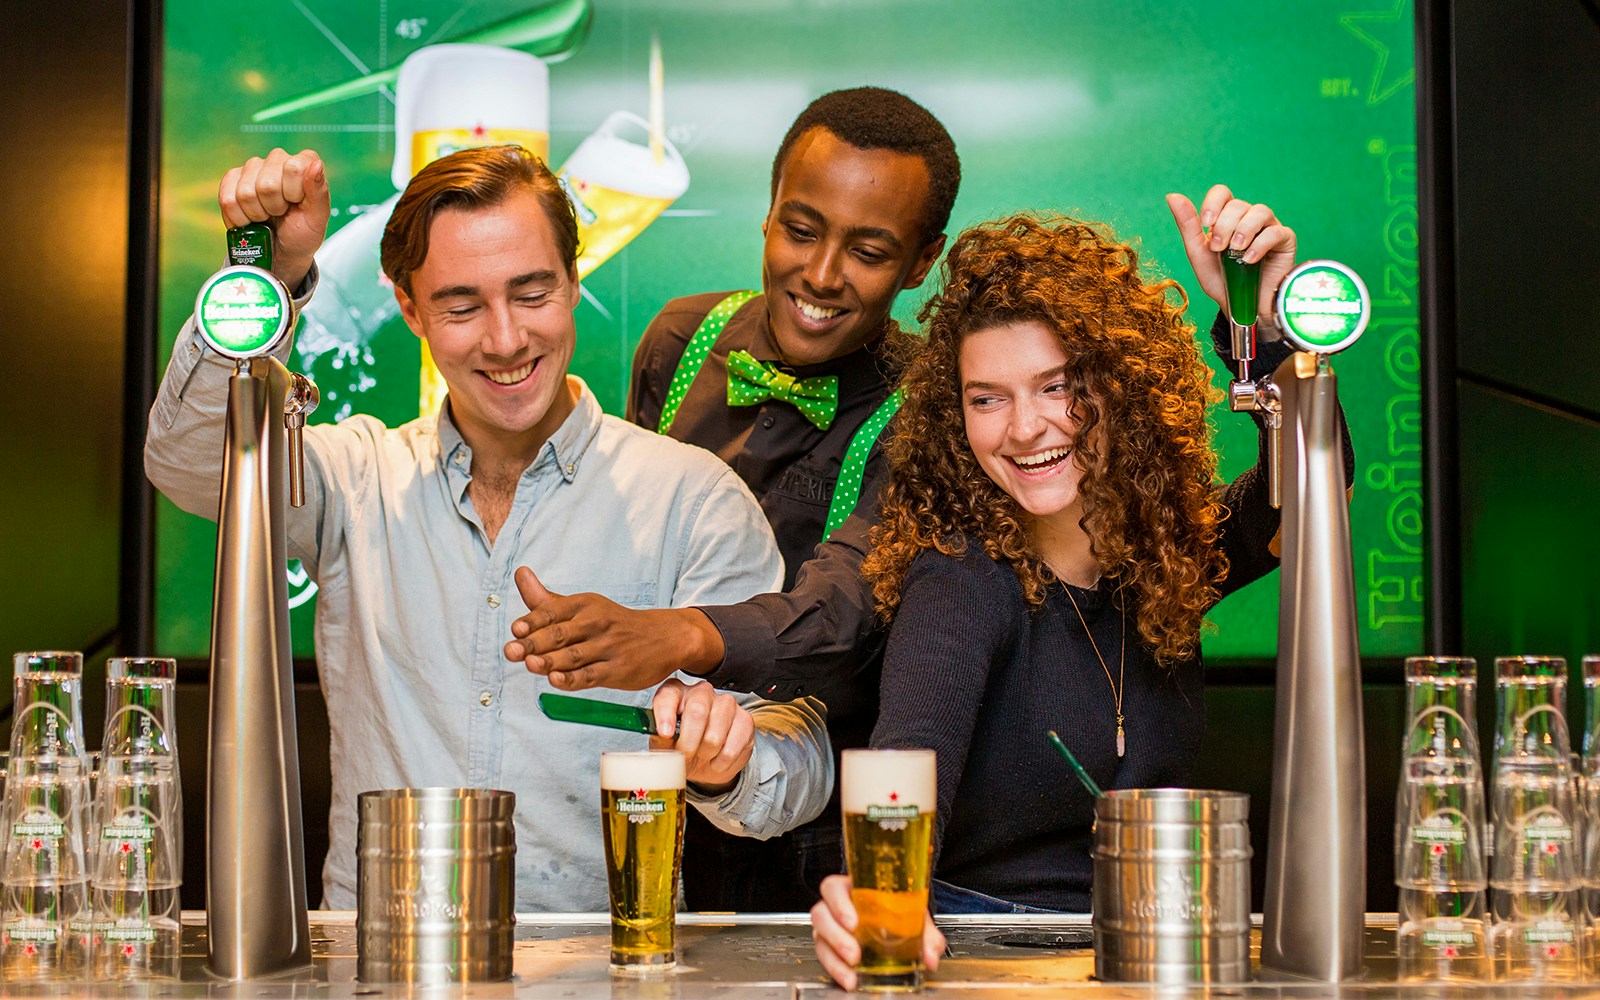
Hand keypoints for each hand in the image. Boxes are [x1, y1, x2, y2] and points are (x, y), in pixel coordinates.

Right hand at [218, 148, 329, 291]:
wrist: (281, 250)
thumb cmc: (302, 232)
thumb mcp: (318, 218)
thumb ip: (319, 191)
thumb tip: (316, 164)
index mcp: (304, 162)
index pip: (293, 168)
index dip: (293, 194)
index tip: (297, 204)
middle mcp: (277, 158)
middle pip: (266, 184)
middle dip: (274, 208)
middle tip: (281, 213)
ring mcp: (253, 167)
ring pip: (245, 193)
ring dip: (257, 214)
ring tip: (267, 216)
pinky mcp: (232, 179)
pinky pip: (227, 200)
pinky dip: (239, 218)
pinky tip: (251, 219)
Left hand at [504, 566, 724, 690]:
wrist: (664, 637)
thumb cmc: (613, 623)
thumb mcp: (582, 606)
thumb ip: (545, 599)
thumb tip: (519, 573)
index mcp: (584, 605)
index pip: (553, 611)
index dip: (532, 621)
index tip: (515, 630)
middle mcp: (595, 623)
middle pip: (560, 634)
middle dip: (534, 643)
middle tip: (511, 651)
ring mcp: (607, 647)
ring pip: (574, 655)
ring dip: (551, 661)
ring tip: (530, 665)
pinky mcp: (617, 670)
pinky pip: (591, 675)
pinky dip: (573, 679)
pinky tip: (557, 680)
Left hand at [649, 678, 753, 793]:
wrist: (705, 762)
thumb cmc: (682, 747)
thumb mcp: (664, 746)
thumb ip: (660, 740)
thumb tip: (662, 736)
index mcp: (676, 693)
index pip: (669, 695)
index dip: (665, 714)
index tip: (665, 735)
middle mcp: (702, 692)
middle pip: (697, 712)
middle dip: (688, 743)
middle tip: (685, 756)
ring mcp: (726, 703)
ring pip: (715, 734)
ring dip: (706, 754)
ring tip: (702, 757)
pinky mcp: (745, 720)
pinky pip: (732, 746)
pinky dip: (721, 762)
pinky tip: (716, 760)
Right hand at [810, 874, 943, 990]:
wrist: (898, 927)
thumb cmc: (899, 913)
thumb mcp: (913, 917)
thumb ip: (925, 935)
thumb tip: (930, 957)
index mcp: (853, 889)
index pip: (833, 888)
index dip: (838, 903)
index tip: (853, 921)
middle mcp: (836, 907)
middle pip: (820, 914)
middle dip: (835, 935)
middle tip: (854, 952)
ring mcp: (831, 928)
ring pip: (819, 937)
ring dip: (833, 956)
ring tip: (852, 969)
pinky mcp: (830, 948)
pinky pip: (824, 957)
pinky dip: (836, 969)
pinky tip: (849, 979)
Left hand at [1166, 185, 1296, 334]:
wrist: (1241, 306)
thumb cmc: (1221, 280)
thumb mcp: (1199, 254)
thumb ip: (1187, 226)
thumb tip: (1172, 196)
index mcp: (1226, 218)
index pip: (1222, 193)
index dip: (1214, 202)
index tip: (1206, 222)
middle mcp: (1248, 219)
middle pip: (1238, 205)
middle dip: (1225, 226)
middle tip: (1218, 248)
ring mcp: (1268, 228)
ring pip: (1260, 211)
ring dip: (1244, 229)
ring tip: (1236, 250)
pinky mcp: (1285, 241)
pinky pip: (1276, 231)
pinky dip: (1261, 244)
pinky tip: (1250, 260)